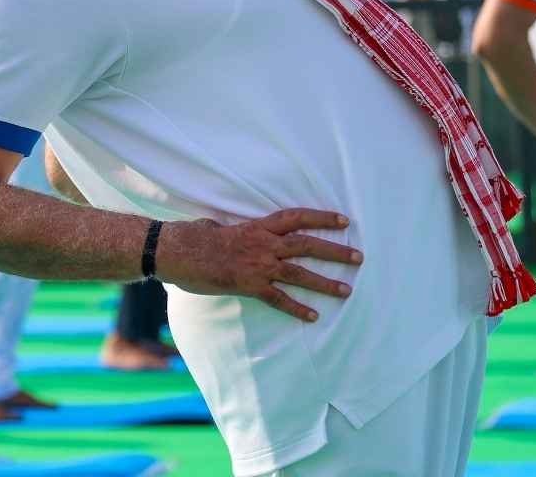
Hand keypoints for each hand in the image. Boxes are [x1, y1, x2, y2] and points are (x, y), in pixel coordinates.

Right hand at [154, 209, 362, 321]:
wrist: (176, 250)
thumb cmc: (194, 237)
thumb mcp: (219, 226)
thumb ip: (235, 229)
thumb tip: (228, 228)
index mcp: (258, 227)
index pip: (296, 218)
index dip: (322, 218)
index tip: (344, 221)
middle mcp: (263, 243)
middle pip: (307, 245)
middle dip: (335, 251)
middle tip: (359, 257)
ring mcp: (257, 265)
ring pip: (299, 272)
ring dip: (325, 282)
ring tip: (346, 290)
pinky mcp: (248, 285)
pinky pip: (278, 299)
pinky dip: (297, 308)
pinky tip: (313, 317)